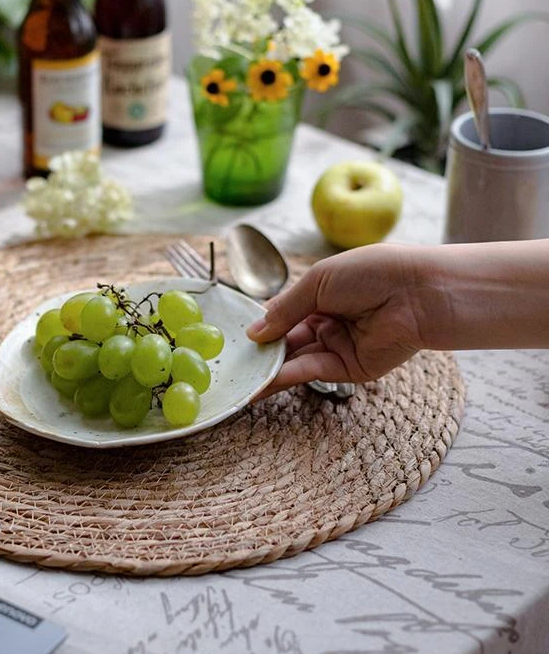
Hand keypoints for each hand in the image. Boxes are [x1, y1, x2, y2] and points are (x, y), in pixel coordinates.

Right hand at [247, 243, 432, 396]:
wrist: (418, 292)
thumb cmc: (372, 273)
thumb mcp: (318, 281)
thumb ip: (284, 310)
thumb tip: (254, 332)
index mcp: (322, 296)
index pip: (284, 315)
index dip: (263, 326)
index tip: (238, 338)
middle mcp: (328, 322)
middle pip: (287, 341)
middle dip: (262, 351)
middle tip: (234, 363)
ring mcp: (338, 346)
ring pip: (296, 359)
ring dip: (269, 368)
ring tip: (241, 378)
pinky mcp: (350, 369)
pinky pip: (313, 371)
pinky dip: (287, 376)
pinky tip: (263, 381)